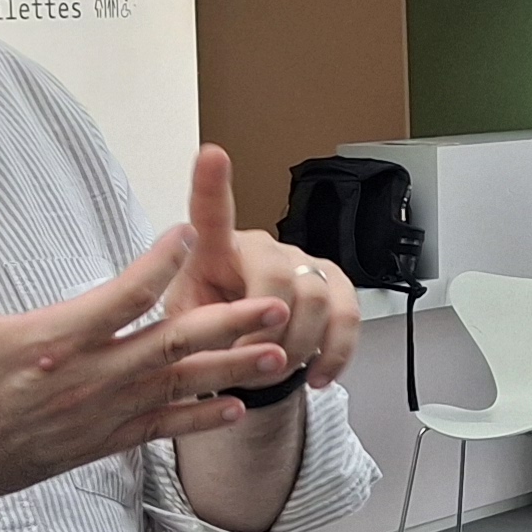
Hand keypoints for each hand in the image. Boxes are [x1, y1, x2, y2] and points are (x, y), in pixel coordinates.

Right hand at [0, 179, 292, 524]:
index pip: (123, 296)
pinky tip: (236, 410)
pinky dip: (198, 421)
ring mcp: (88, 421)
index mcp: (44, 342)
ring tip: (280, 354)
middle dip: (229, 322)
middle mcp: (79, 383)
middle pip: (170, 345)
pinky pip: (154, 431)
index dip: (161, 263)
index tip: (186, 234)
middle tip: (278, 302)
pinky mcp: (86, 448)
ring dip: (230, 370)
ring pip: (173, 390)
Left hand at [172, 148, 357, 390]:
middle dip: (268, 331)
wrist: (240, 355)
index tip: (211, 155)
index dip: (211, 184)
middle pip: (277, 276)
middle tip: (252, 364)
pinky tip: (318, 375)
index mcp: (212, 252)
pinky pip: (348, 316)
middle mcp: (262, 249)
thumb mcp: (183, 336)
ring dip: (296, 349)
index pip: (210, 213)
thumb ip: (199, 337)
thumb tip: (233, 344)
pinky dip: (335, 353)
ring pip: (315, 300)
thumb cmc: (206, 336)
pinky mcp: (335, 286)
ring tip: (277, 372)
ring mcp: (302, 264)